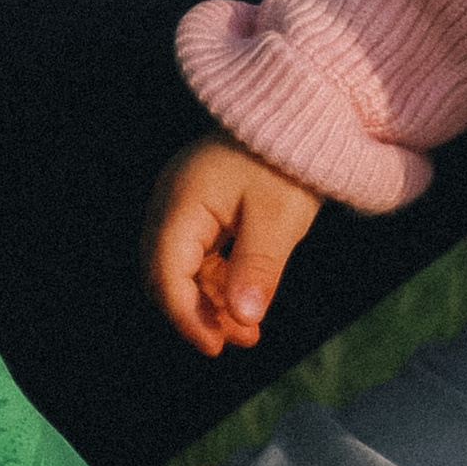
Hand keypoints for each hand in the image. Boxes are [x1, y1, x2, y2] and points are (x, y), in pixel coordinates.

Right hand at [144, 135, 322, 355]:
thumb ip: (257, 268)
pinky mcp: (202, 209)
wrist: (299, 118)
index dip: (186, 316)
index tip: (214, 347)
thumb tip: (241, 318)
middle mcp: (172, 204)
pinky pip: (200, 256)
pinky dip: (219, 282)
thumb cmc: (288, 162)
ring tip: (249, 332)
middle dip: (199, 313)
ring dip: (211, 301)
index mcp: (182, 202)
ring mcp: (184, 206)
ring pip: (184, 269)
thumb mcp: (278, 219)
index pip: (167, 273)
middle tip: (239, 340)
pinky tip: (245, 304)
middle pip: (167, 275)